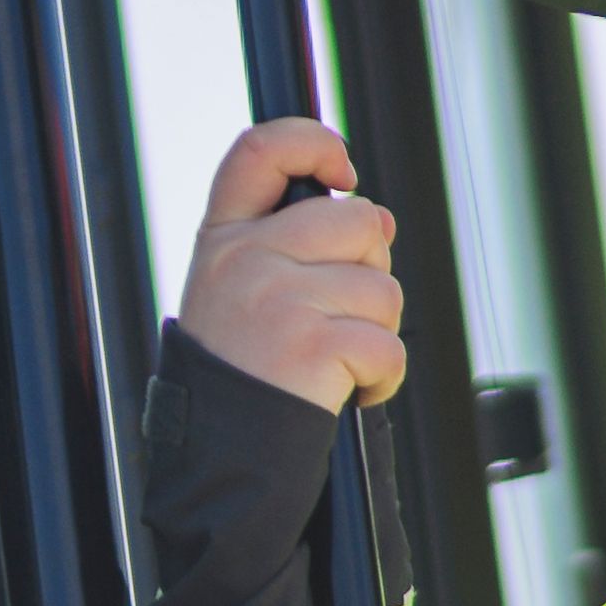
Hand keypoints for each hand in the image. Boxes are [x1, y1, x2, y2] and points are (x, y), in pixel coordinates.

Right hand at [180, 116, 404, 418]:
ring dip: (377, 333)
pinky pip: (388, 345)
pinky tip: (349, 392)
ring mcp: (278, 298)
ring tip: (335, 364)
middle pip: (358, 221)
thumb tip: (380, 218)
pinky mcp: (312, 345)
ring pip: (382, 288)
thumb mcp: (241, 296)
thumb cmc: (240, 380)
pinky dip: (383, 378)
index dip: (313, 143)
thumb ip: (297, 246)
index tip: (343, 172)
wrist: (218, 461)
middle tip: (341, 316)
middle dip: (371, 270)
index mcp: (224, 239)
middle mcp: (246, 258)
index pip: (262, 150)